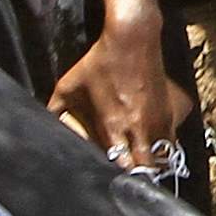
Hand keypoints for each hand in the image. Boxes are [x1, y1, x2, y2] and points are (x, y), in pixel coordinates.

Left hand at [51, 7, 190, 165]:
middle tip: (132, 174)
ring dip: (155, 161)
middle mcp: (139, 127)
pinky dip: (166, 143)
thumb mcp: (67, 87)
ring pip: (164, 156)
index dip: (119, 176)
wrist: (132, 38)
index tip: (114, 175)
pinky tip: (155, 140)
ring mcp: (160, 119)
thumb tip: (43, 127)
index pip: (122, 167)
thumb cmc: (97, 62)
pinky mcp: (173, 109)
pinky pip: (173, 137)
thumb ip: (55, 112)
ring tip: (145, 161)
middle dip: (140, 174)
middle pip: (147, 168)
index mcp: (113, 126)